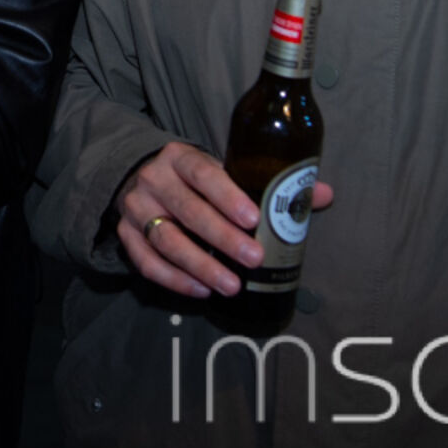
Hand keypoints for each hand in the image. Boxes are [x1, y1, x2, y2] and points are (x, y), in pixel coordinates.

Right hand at [114, 141, 333, 298]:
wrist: (139, 175)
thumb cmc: (194, 177)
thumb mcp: (222, 169)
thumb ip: (269, 182)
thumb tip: (323, 194)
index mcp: (180, 157)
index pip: (203, 173)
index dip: (227, 196)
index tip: (254, 219)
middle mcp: (154, 179)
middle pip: (187, 210)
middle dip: (222, 238)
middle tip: (254, 259)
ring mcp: (135, 208)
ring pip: (166, 240)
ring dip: (200, 265)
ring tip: (232, 285)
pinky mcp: (125, 234)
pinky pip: (147, 262)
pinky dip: (174, 279)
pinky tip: (202, 290)